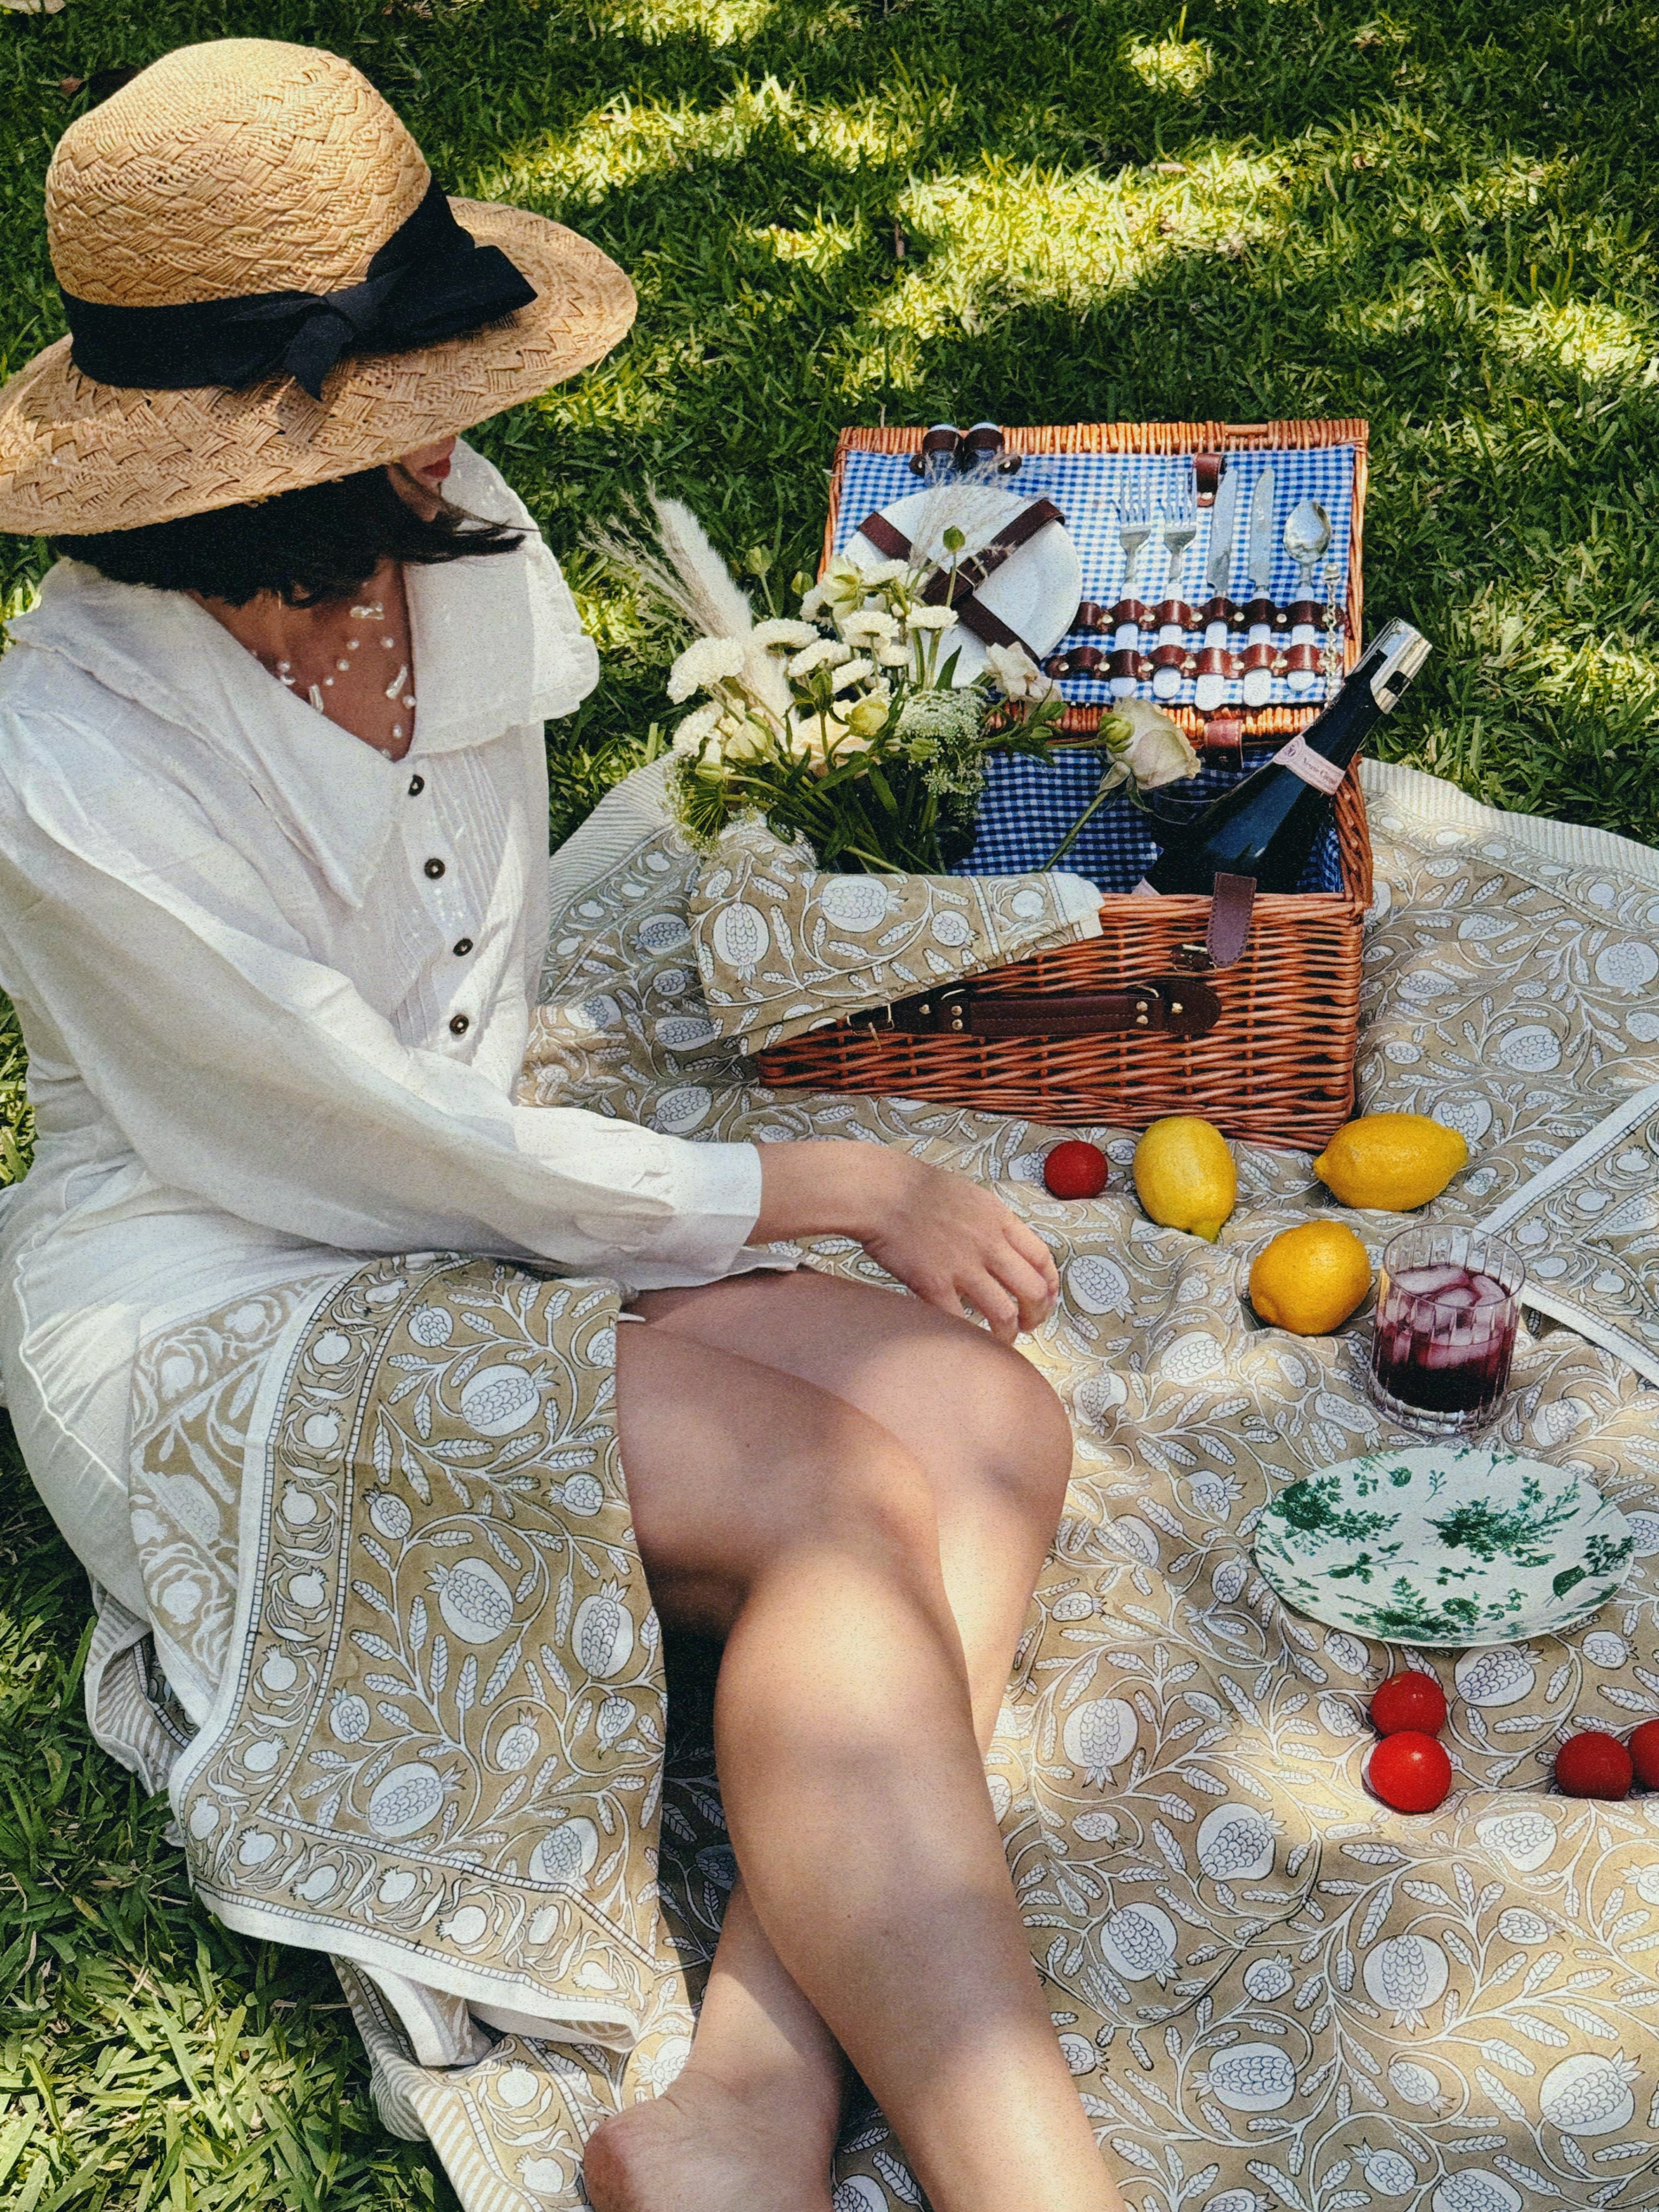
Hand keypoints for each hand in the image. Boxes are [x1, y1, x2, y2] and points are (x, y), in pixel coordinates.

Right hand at [752, 1141, 1058, 1344]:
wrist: (879, 1191)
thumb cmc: (916, 1190)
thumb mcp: (970, 1196)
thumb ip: (993, 1223)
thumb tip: (1007, 1249)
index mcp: (1000, 1219)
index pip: (1042, 1258)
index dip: (1050, 1285)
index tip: (1046, 1298)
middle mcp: (988, 1243)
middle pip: (1032, 1290)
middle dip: (1036, 1315)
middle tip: (1028, 1325)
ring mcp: (962, 1265)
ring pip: (1004, 1313)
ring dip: (1008, 1334)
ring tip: (1001, 1340)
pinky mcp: (934, 1283)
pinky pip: (961, 1321)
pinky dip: (969, 1334)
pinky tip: (967, 1336)